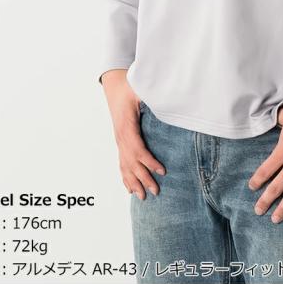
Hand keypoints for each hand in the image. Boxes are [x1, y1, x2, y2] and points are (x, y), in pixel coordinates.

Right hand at [101, 70, 165, 199]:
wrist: (115, 86)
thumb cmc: (129, 86)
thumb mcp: (140, 89)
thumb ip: (153, 97)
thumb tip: (167, 102)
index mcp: (126, 125)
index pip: (137, 148)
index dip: (149, 162)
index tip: (162, 171)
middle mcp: (121, 136)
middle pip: (131, 162)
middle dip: (143, 178)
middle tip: (156, 191)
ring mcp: (119, 140)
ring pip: (125, 165)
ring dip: (133, 182)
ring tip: (143, 197)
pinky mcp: (120, 141)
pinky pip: (121, 162)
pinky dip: (125, 177)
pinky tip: (129, 189)